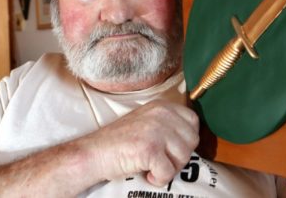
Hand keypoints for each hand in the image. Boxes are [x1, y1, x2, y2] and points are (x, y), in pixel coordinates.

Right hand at [81, 100, 198, 185]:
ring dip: (169, 168)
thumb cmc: (120, 142)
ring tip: (152, 166)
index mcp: (162, 106)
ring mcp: (156, 130)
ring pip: (183, 157)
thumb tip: (192, 137)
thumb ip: (168, 123)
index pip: (193, 121)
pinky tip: (146, 174)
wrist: (93, 153)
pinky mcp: (150, 149)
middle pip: (192, 141)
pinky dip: (158, 178)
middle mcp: (161, 114)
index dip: (186, 139)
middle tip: (161, 160)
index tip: (172, 148)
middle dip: (179, 156)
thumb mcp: (146, 121)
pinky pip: (168, 172)